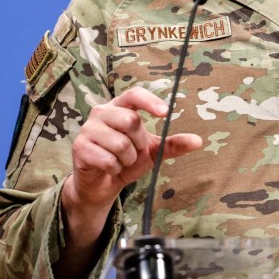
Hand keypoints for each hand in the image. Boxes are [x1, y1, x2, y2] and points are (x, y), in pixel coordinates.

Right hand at [65, 87, 202, 215]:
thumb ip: (173, 144)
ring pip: (121, 143)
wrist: (102, 184)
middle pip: (131, 120)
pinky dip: (115, 169)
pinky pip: (108, 160)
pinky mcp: (79, 148)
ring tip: (121, 161)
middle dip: (139, 143)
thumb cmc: (126, 160)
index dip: (149, 101)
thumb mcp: (152, 151)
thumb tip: (198, 141)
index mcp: (119, 107)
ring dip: (128, 159)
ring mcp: (88, 129)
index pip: (134, 94)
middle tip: (133, 151)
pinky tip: (109, 168)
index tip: (165, 113)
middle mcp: (101, 112)